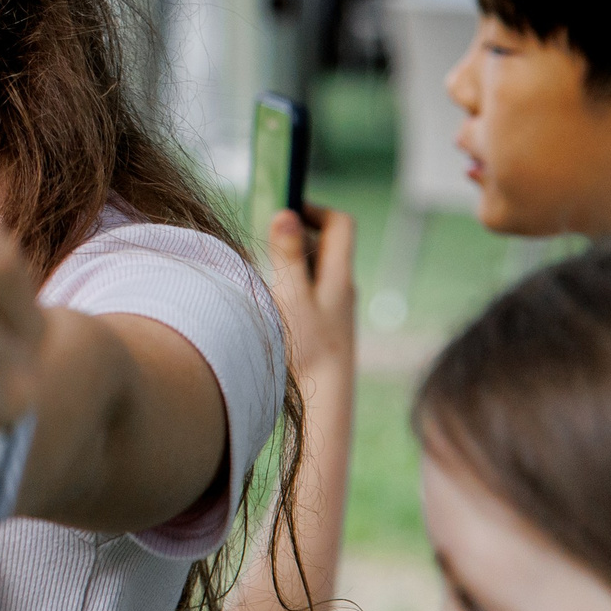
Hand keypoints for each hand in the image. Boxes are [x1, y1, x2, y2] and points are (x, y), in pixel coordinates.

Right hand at [268, 208, 355, 377]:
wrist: (326, 401)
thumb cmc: (309, 349)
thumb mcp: (292, 297)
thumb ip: (288, 255)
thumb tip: (285, 213)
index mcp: (340, 275)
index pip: (340, 223)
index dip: (315, 209)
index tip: (286, 211)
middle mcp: (343, 286)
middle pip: (326, 243)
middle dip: (297, 235)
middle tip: (267, 242)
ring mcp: (336, 306)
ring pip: (316, 268)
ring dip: (291, 262)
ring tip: (267, 274)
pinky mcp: (326, 323)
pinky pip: (310, 290)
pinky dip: (292, 284)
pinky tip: (273, 302)